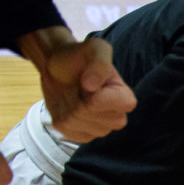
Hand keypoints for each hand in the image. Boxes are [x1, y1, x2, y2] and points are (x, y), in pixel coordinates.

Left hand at [21, 28, 136, 142]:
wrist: (58, 67)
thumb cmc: (79, 57)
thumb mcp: (94, 48)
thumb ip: (100, 63)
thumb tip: (91, 86)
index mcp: (125, 99)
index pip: (119, 105)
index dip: (97, 94)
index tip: (86, 81)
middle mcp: (117, 118)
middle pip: (93, 114)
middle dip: (79, 98)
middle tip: (78, 87)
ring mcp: (99, 130)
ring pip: (77, 122)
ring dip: (67, 106)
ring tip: (72, 94)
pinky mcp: (81, 136)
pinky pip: (68, 131)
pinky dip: (61, 117)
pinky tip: (66, 106)